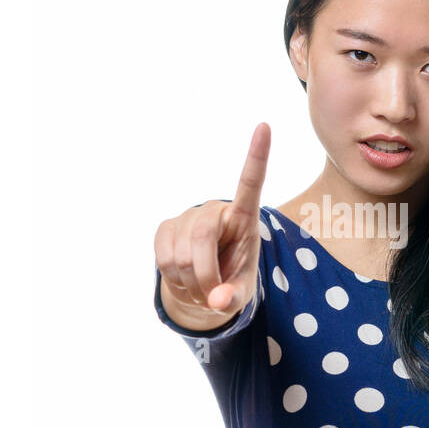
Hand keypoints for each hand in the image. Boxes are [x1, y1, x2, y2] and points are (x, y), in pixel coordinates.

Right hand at [153, 122, 270, 325]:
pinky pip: (163, 258)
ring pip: (180, 255)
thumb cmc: (232, 279)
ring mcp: (187, 216)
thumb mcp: (241, 292)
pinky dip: (174, 280)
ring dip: (190, 284)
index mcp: (244, 217)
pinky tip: (184, 280)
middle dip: (205, 276)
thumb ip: (234, 298)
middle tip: (212, 298)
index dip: (257, 156)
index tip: (265, 126)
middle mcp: (215, 210)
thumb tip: (217, 301)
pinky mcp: (165, 228)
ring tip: (201, 289)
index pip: (251, 182)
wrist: (204, 285)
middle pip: (202, 238)